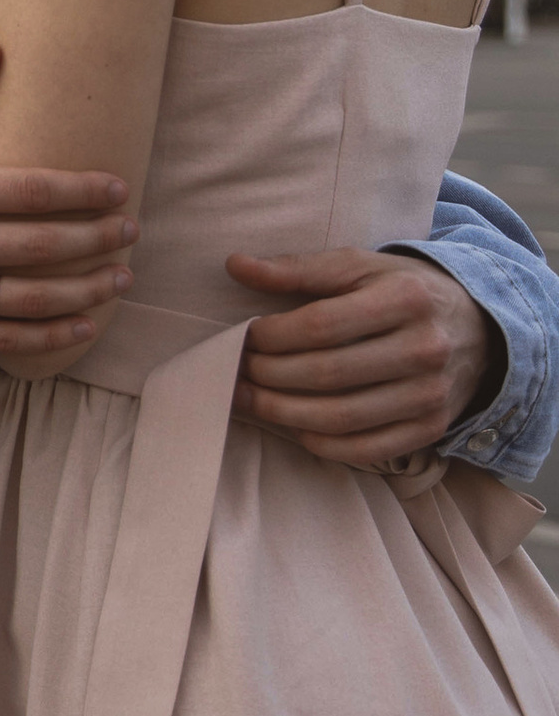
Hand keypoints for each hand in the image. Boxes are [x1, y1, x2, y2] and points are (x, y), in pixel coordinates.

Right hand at [0, 50, 136, 362]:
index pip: (25, 189)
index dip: (80, 191)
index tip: (117, 189)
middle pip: (37, 245)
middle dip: (96, 239)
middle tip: (133, 230)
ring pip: (27, 297)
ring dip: (85, 290)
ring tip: (121, 278)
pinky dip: (47, 336)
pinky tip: (81, 324)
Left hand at [230, 247, 493, 468]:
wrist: (478, 328)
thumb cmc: (404, 292)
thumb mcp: (361, 267)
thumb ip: (299, 268)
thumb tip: (236, 265)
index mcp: (406, 299)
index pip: (322, 326)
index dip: (272, 336)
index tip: (245, 336)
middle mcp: (425, 349)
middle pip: (327, 374)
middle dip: (268, 376)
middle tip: (237, 371)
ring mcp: (431, 395)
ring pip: (341, 418)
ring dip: (282, 413)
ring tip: (250, 399)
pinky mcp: (431, 429)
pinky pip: (365, 450)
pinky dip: (320, 443)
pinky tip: (293, 427)